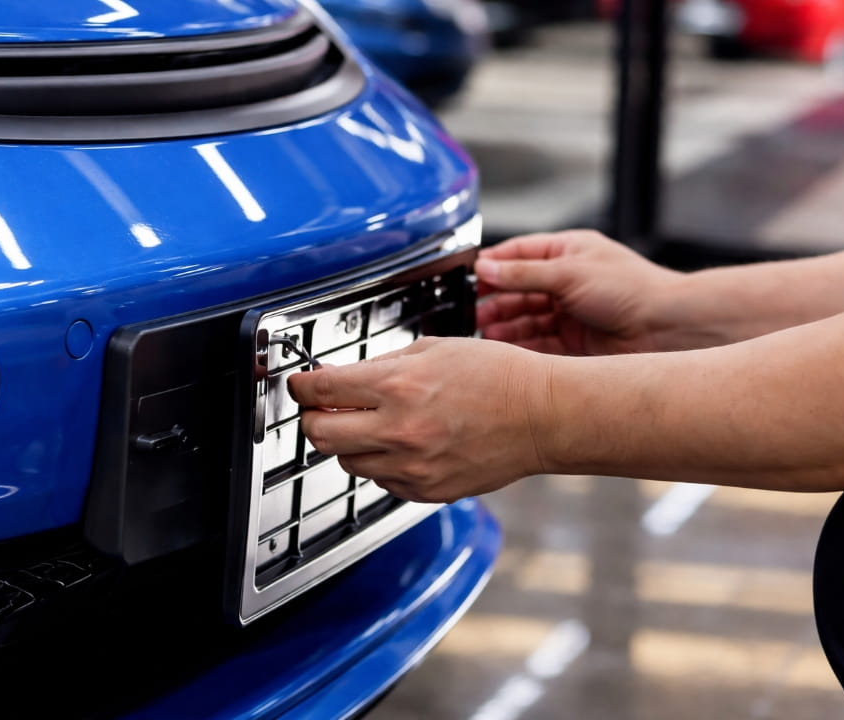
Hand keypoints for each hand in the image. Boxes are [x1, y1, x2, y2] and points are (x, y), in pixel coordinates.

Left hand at [286, 337, 551, 502]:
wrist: (543, 416)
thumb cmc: (498, 376)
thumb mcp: (434, 349)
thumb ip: (383, 366)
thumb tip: (343, 378)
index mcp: (398, 387)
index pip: (320, 390)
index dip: (301, 386)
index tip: (301, 385)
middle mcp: (399, 431)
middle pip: (318, 435)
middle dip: (315, 418)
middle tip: (326, 408)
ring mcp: (412, 467)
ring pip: (347, 462)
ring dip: (350, 442)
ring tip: (377, 424)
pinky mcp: (427, 491)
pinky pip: (381, 480)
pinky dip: (382, 463)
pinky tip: (406, 444)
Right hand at [475, 230, 683, 354]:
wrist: (667, 328)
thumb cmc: (632, 289)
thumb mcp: (570, 272)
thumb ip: (523, 272)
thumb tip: (485, 266)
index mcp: (568, 253)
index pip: (519, 254)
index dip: (493, 265)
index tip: (469, 277)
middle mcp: (567, 282)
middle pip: (518, 289)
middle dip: (494, 299)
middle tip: (471, 310)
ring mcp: (569, 313)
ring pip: (525, 318)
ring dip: (504, 324)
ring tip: (484, 332)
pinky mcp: (572, 343)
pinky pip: (537, 343)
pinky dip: (519, 345)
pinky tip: (504, 348)